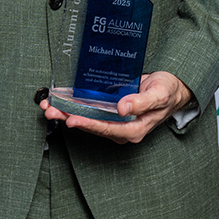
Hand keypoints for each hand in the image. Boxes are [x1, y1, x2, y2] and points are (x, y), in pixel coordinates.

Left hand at [41, 72, 194, 144]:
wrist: (170, 89)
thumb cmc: (167, 92)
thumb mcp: (159, 95)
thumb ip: (142, 102)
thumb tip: (123, 108)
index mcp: (134, 129)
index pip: (107, 129)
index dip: (89, 125)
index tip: (72, 120)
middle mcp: (122, 127)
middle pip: (92, 126)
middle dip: (69, 118)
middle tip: (51, 111)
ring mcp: (115, 119)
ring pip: (88, 119)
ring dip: (67, 112)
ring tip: (49, 106)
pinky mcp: (110, 110)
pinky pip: (90, 110)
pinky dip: (74, 105)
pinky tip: (61, 99)